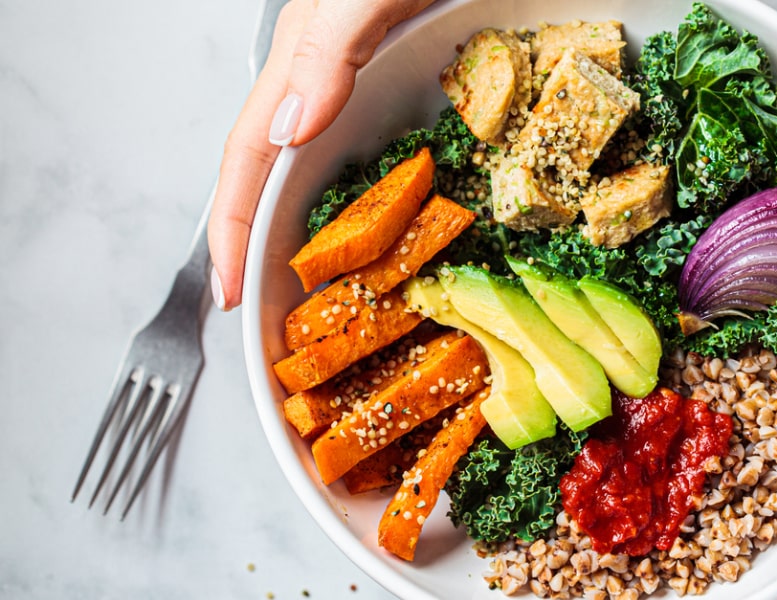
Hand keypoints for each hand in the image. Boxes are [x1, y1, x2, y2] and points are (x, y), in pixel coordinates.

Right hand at [207, 0, 433, 309]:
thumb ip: (327, 51)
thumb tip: (289, 132)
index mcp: (305, 65)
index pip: (250, 160)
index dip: (235, 229)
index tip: (233, 296)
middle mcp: (329, 86)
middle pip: (282, 182)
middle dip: (272, 252)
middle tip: (279, 325)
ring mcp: (369, 92)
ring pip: (331, 180)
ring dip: (324, 241)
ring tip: (328, 305)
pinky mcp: (411, 95)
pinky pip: (383, 165)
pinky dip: (380, 212)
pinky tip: (395, 243)